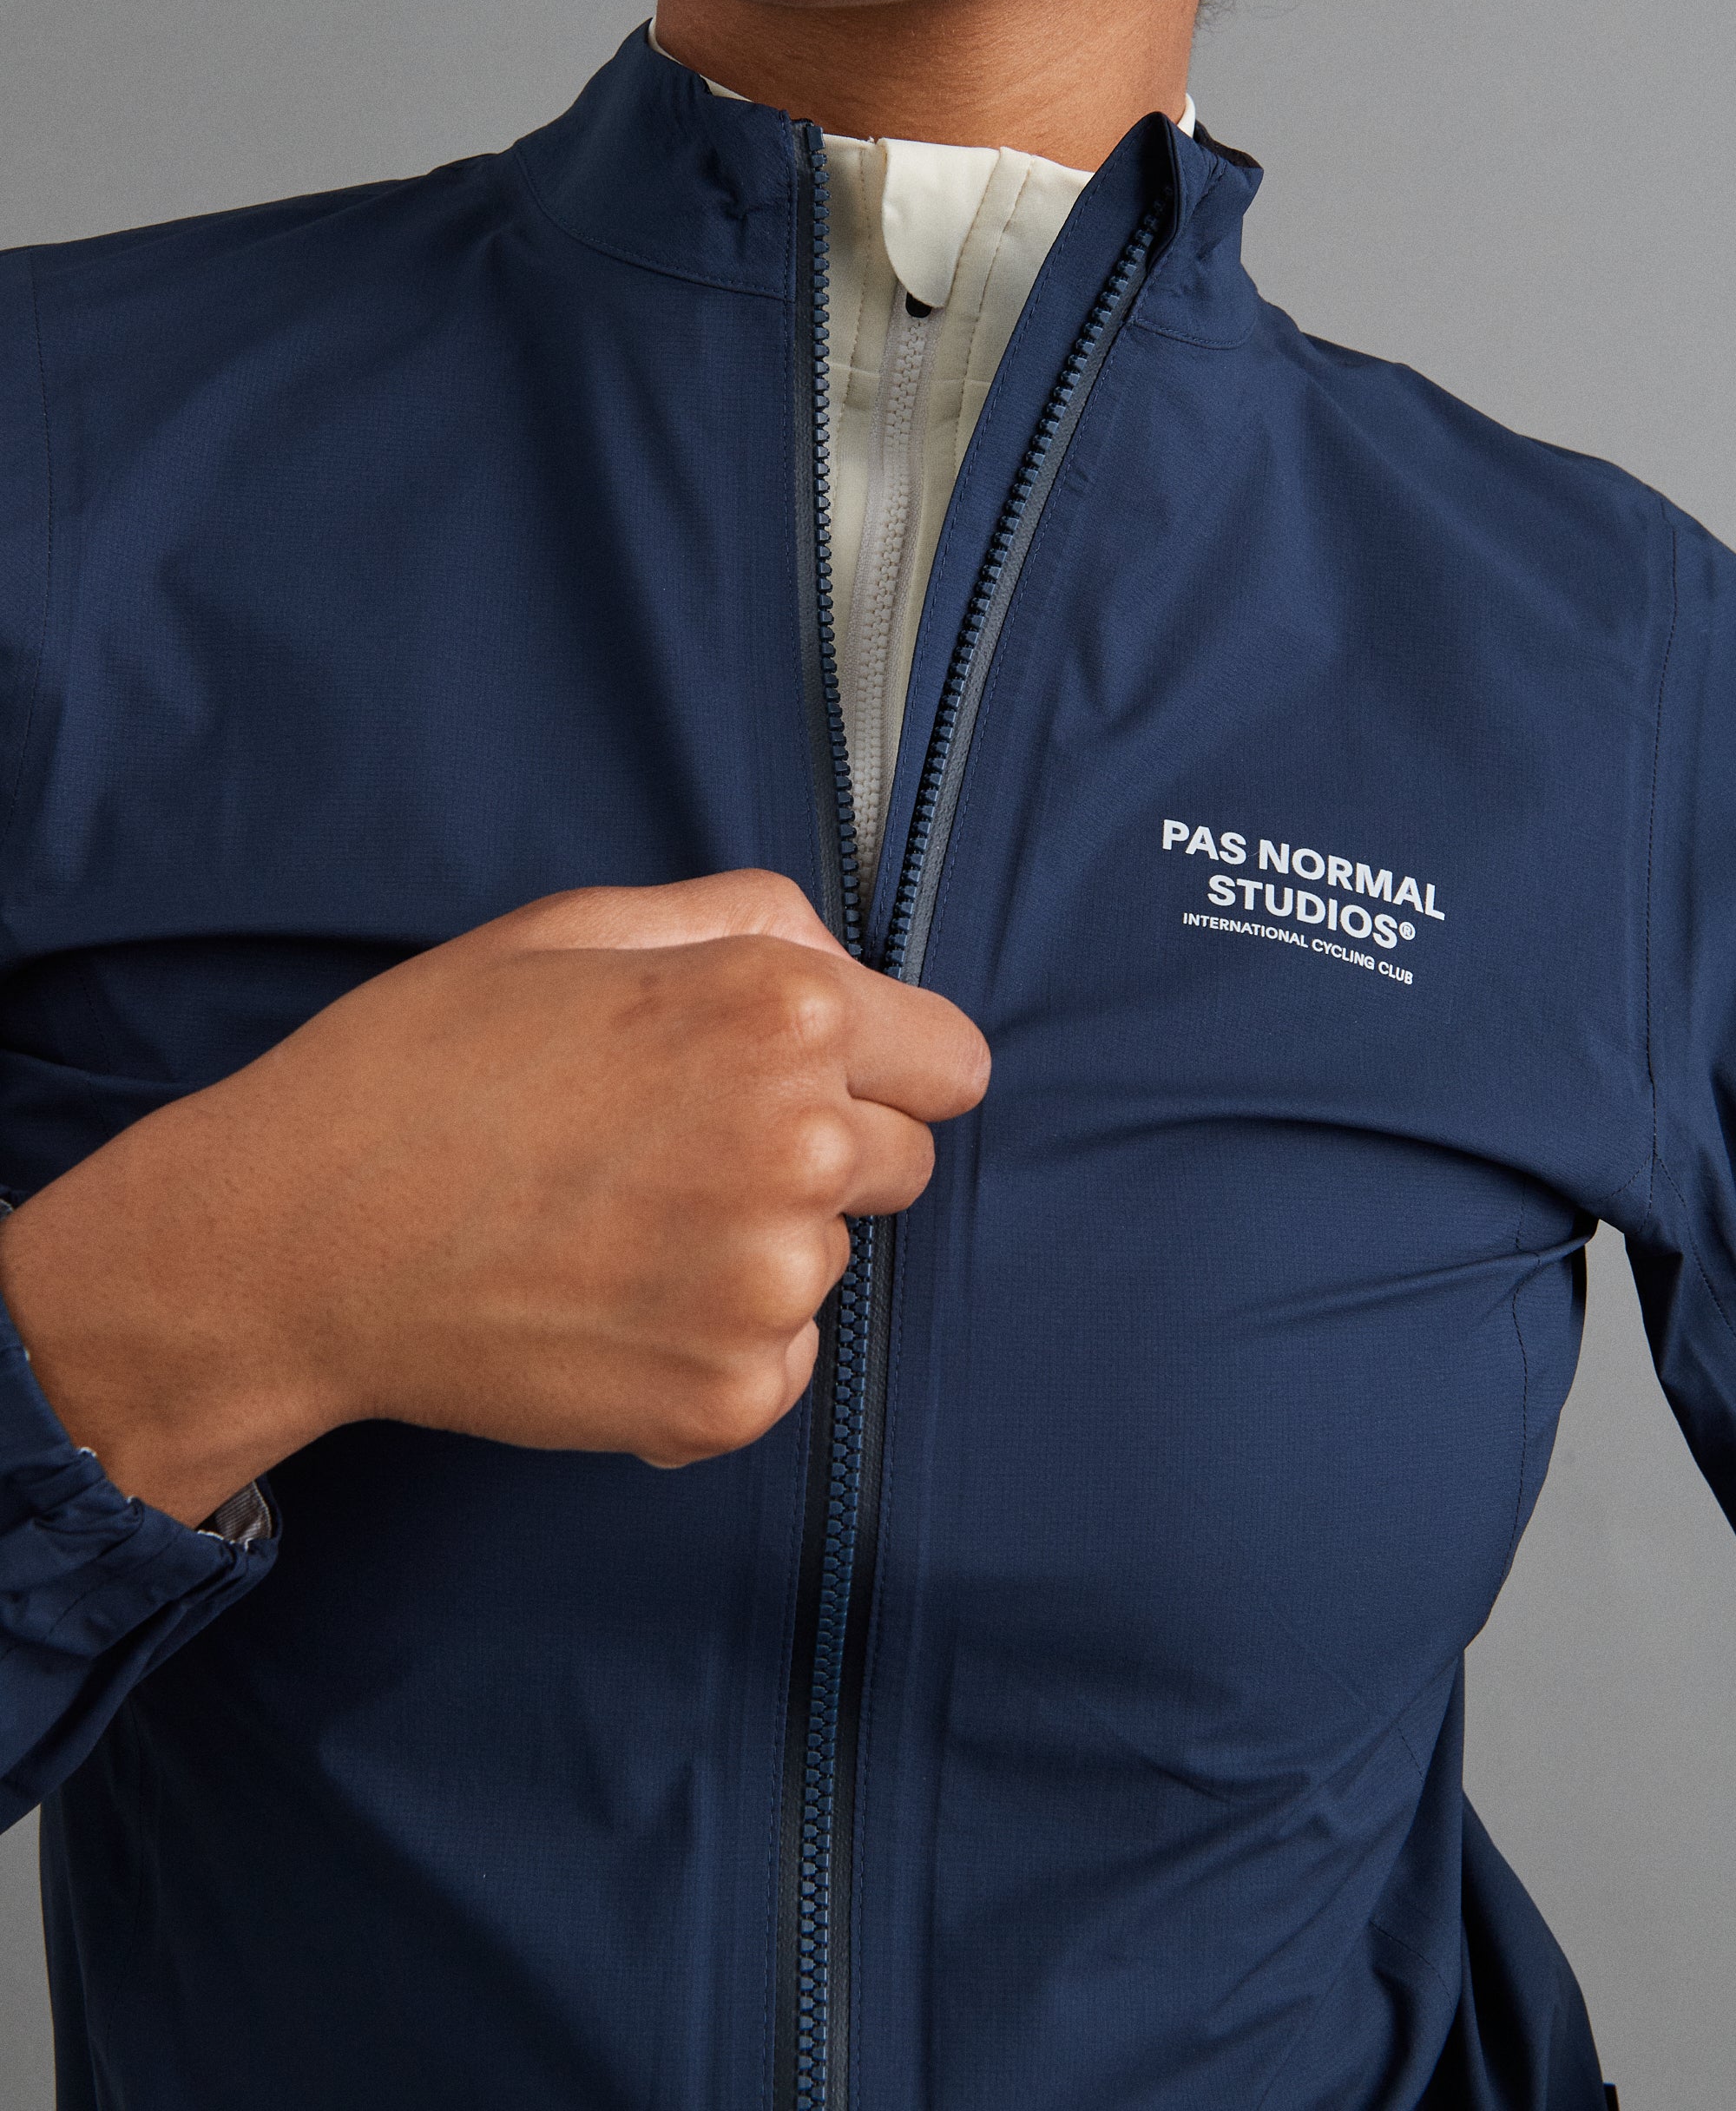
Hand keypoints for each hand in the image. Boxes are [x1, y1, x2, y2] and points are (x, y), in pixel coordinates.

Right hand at [0, 873, 989, 1522]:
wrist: (298, 1240)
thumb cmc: (423, 1067)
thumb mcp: (583, 928)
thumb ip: (746, 920)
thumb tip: (845, 964)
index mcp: (782, 1011)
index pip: (948, 1061)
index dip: (879, 1067)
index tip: (816, 1083)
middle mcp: (804, 1144)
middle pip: (898, 1163)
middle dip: (816, 1154)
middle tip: (670, 1152)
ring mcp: (769, 1283)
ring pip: (825, 1265)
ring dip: (749, 1253)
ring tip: (611, 1227)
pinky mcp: (728, 1397)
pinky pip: (774, 1366)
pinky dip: (710, 1350)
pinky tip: (607, 1305)